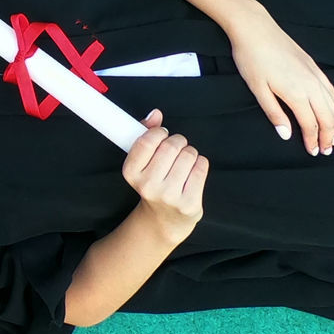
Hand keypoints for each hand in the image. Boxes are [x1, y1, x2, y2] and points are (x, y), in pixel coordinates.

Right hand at [122, 110, 207, 243]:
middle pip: (171, 146)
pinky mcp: (190, 203)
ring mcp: (170, 196)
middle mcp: (148, 186)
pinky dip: (200, 163)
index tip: (162, 135)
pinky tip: (193, 170)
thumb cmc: (153, 182)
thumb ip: (146, 133)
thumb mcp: (142, 162)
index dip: (158, 133)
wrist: (164, 219)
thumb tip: (155, 114)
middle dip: (177, 141)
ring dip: (189, 152)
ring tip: (184, 160)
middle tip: (176, 148)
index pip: (147, 141)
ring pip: (189, 155)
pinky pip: (202, 167)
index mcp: (131, 173)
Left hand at [228, 10, 333, 156]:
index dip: (313, 140)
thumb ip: (274, 113)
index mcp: (296, 94)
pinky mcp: (314, 66)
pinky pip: (331, 89)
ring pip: (332, 104)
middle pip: (327, 117)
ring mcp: (314, 74)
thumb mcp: (257, 89)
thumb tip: (287, 135)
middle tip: (327, 150)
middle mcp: (311, 85)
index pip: (310, 124)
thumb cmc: (251, 59)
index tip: (313, 152)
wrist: (255, 28)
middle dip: (329, 135)